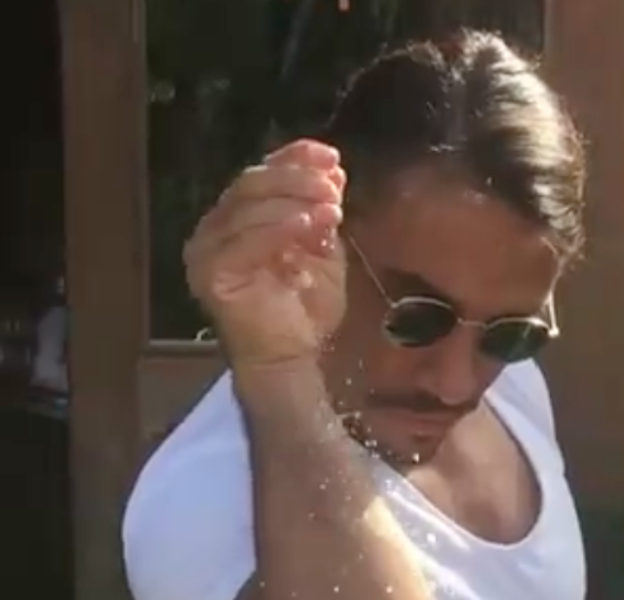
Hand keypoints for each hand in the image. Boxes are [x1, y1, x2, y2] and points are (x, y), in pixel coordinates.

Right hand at [184, 139, 346, 366]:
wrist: (292, 357)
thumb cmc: (304, 307)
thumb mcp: (322, 249)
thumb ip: (321, 212)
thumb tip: (333, 173)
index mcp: (240, 217)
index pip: (262, 173)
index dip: (294, 158)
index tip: (331, 156)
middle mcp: (216, 228)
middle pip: (250, 183)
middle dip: (296, 177)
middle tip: (333, 184)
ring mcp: (207, 250)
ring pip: (246, 207)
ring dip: (293, 200)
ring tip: (331, 207)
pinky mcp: (210, 273)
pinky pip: (244, 241)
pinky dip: (279, 228)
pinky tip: (309, 225)